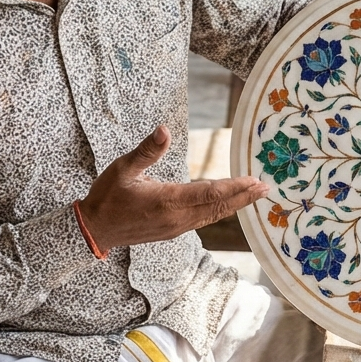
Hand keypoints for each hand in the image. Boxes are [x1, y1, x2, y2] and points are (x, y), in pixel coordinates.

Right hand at [78, 125, 267, 251]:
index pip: (209, 192)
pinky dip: (220, 211)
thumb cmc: (107, 197)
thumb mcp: (123, 168)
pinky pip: (204, 220)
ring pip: (213, 215)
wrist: (94, 230)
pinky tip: (228, 205)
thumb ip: (147, 150)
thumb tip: (164, 130)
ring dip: (235, 205)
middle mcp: (177, 218)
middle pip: (218, 206)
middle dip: (243, 197)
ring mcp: (176, 228)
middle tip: (265, 187)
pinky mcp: (173, 231)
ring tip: (255, 195)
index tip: (254, 180)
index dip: (234, 187)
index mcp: (167, 201)